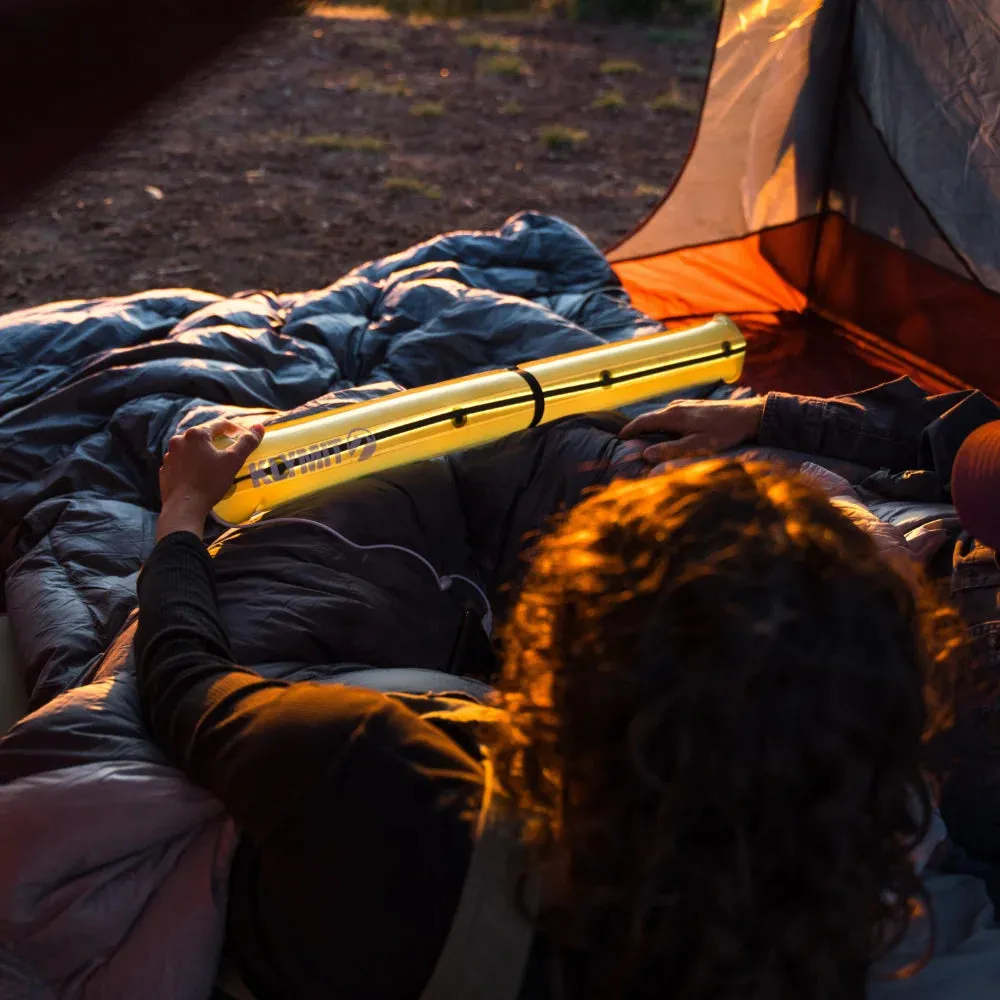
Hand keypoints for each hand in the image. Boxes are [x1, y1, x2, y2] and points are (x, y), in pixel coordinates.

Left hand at [157, 418, 264, 539]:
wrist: (184, 507)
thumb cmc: (209, 482)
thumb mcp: (233, 461)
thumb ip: (247, 442)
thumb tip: (259, 427)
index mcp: (196, 434)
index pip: (220, 424)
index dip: (235, 429)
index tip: (244, 439)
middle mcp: (178, 441)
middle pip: (204, 436)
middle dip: (218, 442)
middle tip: (230, 453)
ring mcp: (169, 456)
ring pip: (191, 449)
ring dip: (203, 453)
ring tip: (214, 466)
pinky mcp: (164, 470)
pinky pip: (181, 463)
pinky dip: (191, 466)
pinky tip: (198, 477)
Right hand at [619, 397, 764, 464]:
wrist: (748, 415)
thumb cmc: (724, 432)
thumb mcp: (697, 445)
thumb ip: (671, 450)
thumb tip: (646, 455)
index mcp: (673, 416)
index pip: (643, 421)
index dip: (629, 430)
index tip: (619, 438)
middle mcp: (676, 406)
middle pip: (650, 417)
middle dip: (637, 428)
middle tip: (627, 439)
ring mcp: (685, 404)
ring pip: (661, 415)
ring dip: (651, 425)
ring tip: (643, 437)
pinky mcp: (694, 406)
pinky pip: (671, 414)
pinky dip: (662, 423)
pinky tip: (666, 430)